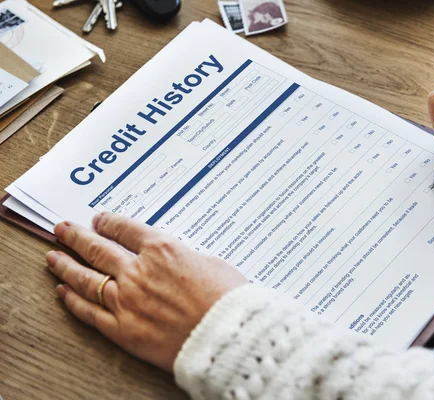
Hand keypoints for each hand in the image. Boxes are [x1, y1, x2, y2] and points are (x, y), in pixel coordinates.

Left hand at [46, 212, 246, 371]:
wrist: (226, 335)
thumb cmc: (227, 299)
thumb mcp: (211, 263)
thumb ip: (185, 258)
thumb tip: (176, 261)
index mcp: (162, 249)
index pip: (125, 229)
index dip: (108, 222)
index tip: (99, 220)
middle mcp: (138, 271)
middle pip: (98, 249)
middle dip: (77, 237)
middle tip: (62, 230)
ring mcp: (126, 300)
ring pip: (86, 278)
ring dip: (66, 265)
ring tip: (53, 257)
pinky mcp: (123, 329)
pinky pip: (90, 312)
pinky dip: (73, 301)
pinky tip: (63, 292)